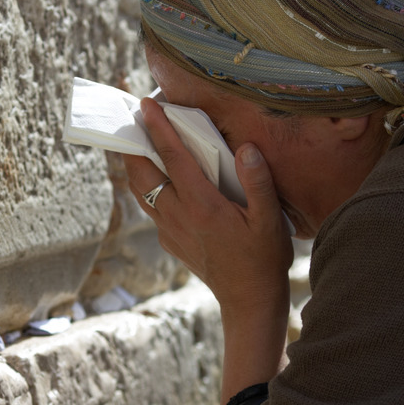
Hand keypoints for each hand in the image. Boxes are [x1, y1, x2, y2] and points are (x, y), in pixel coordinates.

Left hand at [123, 97, 293, 308]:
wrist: (249, 301)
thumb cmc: (263, 258)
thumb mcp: (270, 219)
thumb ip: (258, 181)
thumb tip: (246, 147)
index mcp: (202, 204)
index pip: (173, 157)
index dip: (158, 127)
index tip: (147, 104)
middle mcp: (177, 215)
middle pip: (142, 171)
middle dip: (133, 141)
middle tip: (134, 116)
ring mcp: (169, 230)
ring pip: (140, 190)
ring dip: (135, 163)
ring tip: (136, 140)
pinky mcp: (169, 240)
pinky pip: (151, 206)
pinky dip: (147, 185)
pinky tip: (157, 176)